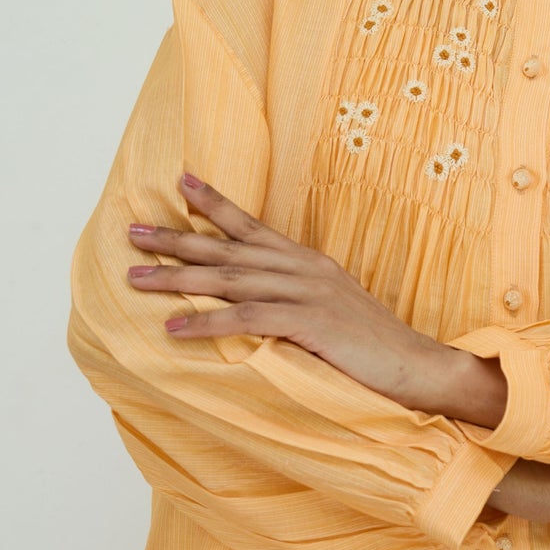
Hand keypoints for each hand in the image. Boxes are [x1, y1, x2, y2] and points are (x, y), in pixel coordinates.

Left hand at [127, 173, 459, 411]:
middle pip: (228, 249)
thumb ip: (296, 298)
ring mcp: (307, 293)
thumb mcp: (331, 310)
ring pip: (229, 279)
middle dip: (177, 239)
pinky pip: (246, 317)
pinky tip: (174, 327)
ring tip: (135, 279)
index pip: (252, 225)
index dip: (214, 204)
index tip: (180, 184)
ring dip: (178, 279)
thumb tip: (259, 300)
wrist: (417, 366)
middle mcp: (304, 268)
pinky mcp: (309, 322)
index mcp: (308, 262)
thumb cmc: (372, 346)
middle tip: (132, 232)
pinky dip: (206, 321)